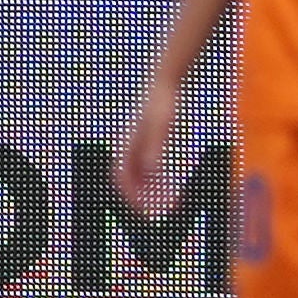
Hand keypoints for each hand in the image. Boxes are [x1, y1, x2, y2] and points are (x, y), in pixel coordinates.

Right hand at [112, 77, 192, 216]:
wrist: (166, 84)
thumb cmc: (163, 103)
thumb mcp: (161, 126)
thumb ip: (154, 147)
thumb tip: (151, 169)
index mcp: (126, 144)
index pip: (121, 178)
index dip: (132, 197)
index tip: (147, 212)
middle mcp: (128, 148)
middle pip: (130, 182)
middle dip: (143, 199)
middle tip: (161, 214)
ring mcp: (137, 147)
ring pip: (141, 178)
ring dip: (153, 193)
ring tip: (173, 204)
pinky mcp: (148, 144)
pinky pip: (150, 171)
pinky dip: (160, 183)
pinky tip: (176, 189)